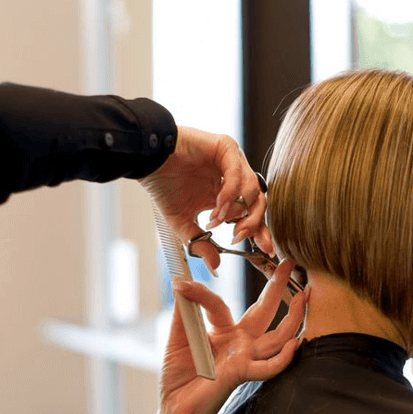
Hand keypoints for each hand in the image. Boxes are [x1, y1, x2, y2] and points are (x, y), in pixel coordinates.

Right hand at [140, 126, 272, 272]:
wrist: (147, 163)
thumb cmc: (164, 187)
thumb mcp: (183, 223)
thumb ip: (201, 242)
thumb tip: (216, 266)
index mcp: (227, 194)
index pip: (252, 213)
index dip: (261, 232)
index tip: (265, 250)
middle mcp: (234, 177)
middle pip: (259, 202)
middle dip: (253, 223)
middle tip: (238, 237)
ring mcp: (232, 161)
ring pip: (252, 189)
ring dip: (235, 210)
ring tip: (215, 220)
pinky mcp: (226, 147)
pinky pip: (238, 173)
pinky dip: (230, 194)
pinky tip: (217, 206)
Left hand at [156, 259, 307, 413]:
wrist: (174, 408)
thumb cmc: (178, 378)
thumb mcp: (177, 339)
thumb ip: (183, 313)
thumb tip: (180, 283)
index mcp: (222, 332)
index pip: (219, 304)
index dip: (201, 293)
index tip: (181, 283)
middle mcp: (239, 342)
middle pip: (263, 312)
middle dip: (276, 288)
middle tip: (289, 263)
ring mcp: (243, 357)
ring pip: (276, 337)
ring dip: (292, 318)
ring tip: (304, 296)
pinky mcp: (242, 373)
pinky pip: (267, 367)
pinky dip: (282, 358)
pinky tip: (295, 344)